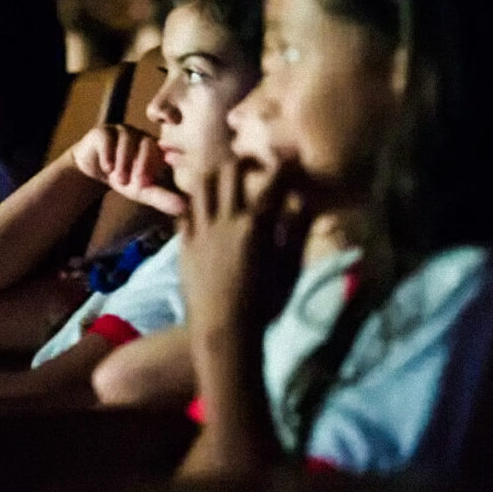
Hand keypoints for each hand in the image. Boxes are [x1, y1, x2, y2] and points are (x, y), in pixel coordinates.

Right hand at [69, 124, 186, 215]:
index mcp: (156, 147)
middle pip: (147, 143)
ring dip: (124, 161)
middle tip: (140, 183)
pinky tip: (107, 168)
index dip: (174, 148)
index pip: (167, 146)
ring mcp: (121, 131)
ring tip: (119, 180)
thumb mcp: (142, 191)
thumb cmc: (125, 178)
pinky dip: (107, 154)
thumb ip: (162, 198)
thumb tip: (184, 208)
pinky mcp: (102, 132)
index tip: (176, 157)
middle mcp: (141, 136)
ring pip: (126, 140)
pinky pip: (106, 138)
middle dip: (144, 163)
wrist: (94, 171)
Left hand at [179, 157, 309, 341]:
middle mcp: (224, 221)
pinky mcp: (184, 246)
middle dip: (244, 161)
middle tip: (255, 164)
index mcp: (254, 225)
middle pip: (229, 172)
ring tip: (225, 180)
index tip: (292, 159)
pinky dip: (197, 205)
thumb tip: (308, 201)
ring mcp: (199, 232)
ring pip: (200, 186)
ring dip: (214, 176)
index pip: (272, 182)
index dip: (284, 166)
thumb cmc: (264, 305)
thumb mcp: (290, 268)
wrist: (222, 332)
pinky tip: (206, 211)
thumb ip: (298, 231)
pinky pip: (185, 213)